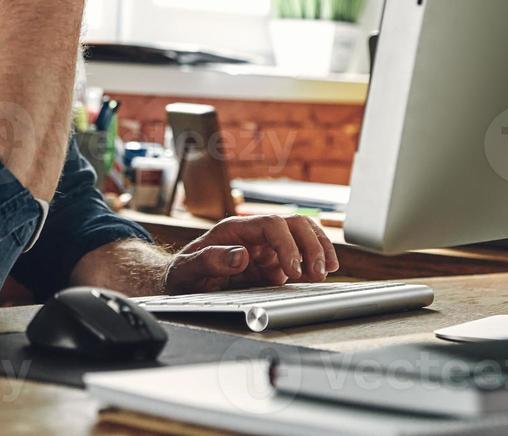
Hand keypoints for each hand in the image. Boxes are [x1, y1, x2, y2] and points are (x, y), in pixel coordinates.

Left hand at [163, 214, 338, 293]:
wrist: (181, 283)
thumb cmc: (183, 273)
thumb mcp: (188, 269)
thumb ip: (210, 260)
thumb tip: (241, 254)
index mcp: (235, 229)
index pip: (271, 225)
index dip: (287, 245)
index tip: (294, 270)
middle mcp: (254, 235)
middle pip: (293, 224)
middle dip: (311, 245)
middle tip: (319, 272)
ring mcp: (265, 248)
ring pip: (301, 237)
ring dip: (317, 250)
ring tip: (326, 271)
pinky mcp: (271, 264)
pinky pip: (298, 259)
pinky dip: (311, 266)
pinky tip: (318, 279)